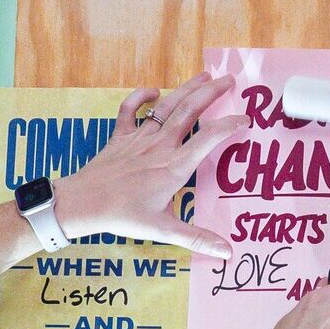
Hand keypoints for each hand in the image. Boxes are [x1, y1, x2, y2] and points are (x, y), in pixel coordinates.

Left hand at [53, 71, 248, 257]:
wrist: (83, 203)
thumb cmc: (123, 216)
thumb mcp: (164, 229)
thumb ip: (197, 238)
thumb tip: (227, 252)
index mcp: (175, 166)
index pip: (209, 139)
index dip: (230, 126)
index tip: (246, 120)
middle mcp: (160, 146)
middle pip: (190, 110)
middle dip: (212, 93)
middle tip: (230, 81)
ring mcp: (139, 138)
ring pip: (167, 105)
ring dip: (186, 88)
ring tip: (205, 77)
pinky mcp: (120, 137)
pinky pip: (130, 110)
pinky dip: (141, 97)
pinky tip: (153, 92)